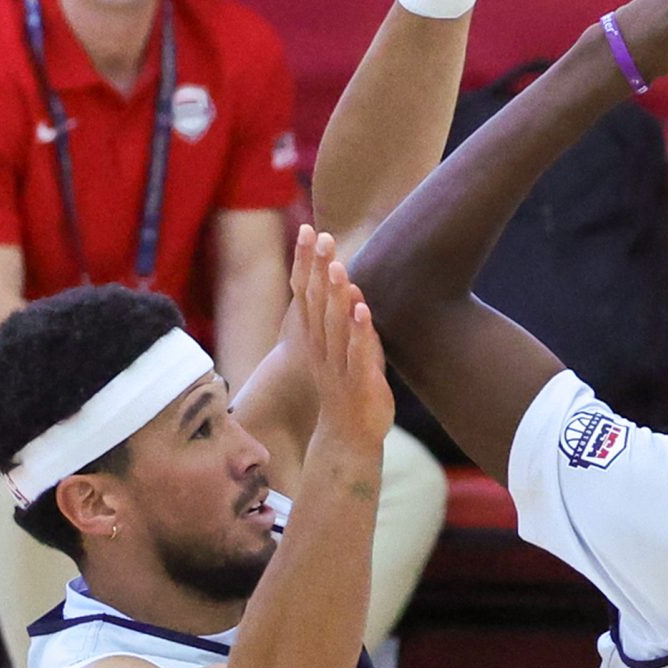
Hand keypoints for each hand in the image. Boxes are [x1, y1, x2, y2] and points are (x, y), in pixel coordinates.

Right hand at [298, 230, 394, 452]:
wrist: (349, 437)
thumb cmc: (348, 386)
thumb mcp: (344, 349)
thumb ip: (345, 319)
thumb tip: (352, 287)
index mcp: (316, 338)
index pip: (306, 293)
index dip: (306, 262)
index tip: (308, 230)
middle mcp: (323, 348)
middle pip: (316, 302)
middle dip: (318, 268)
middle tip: (321, 235)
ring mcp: (339, 365)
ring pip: (335, 325)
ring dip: (336, 295)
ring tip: (338, 267)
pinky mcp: (360, 382)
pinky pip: (358, 354)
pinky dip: (359, 332)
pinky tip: (361, 309)